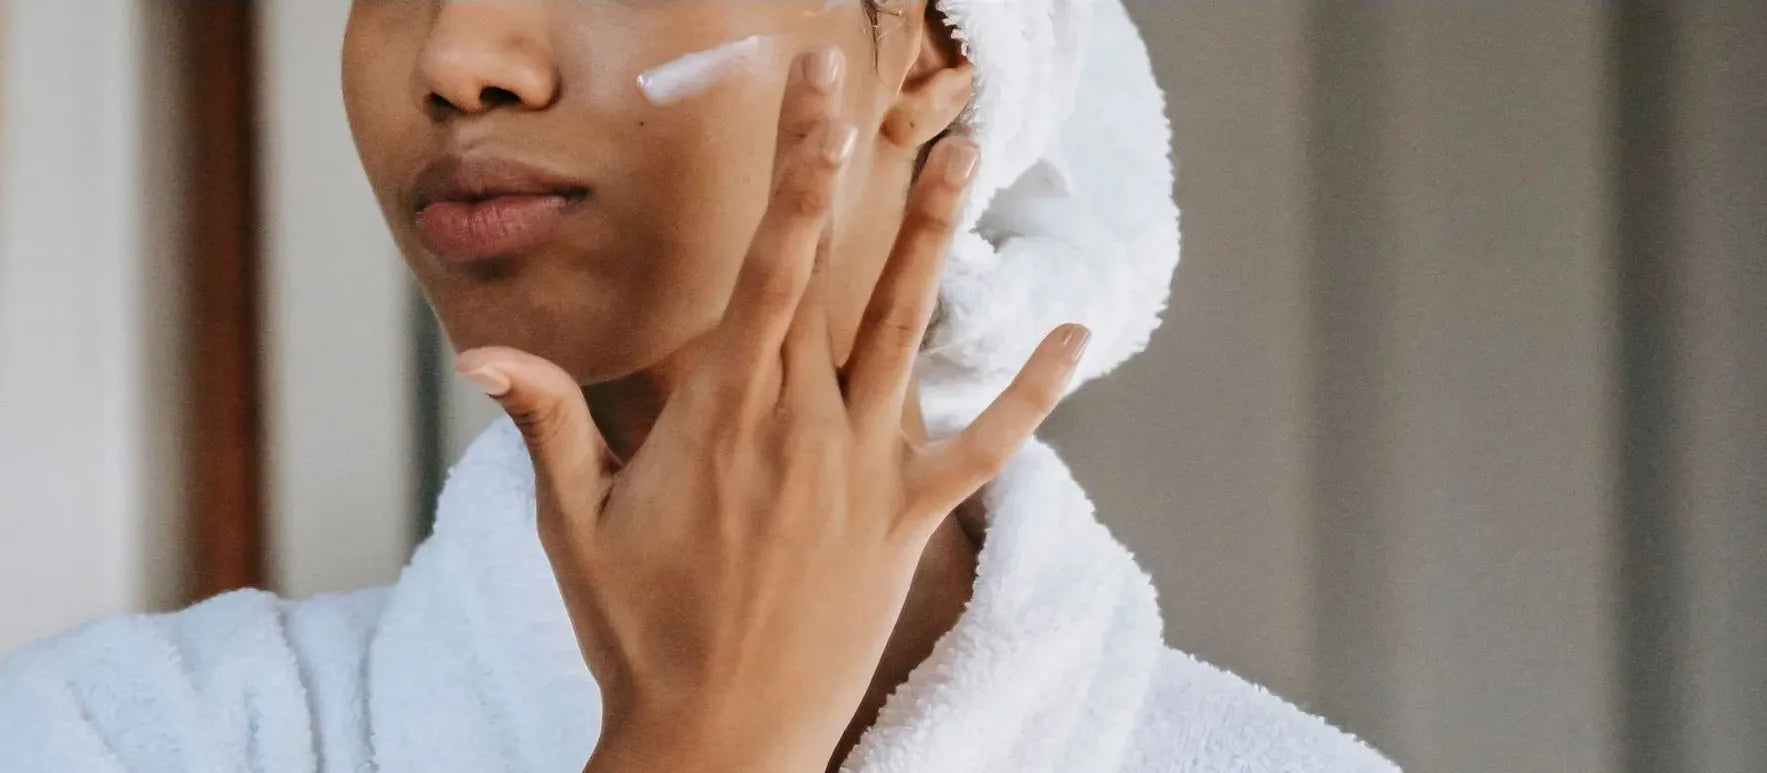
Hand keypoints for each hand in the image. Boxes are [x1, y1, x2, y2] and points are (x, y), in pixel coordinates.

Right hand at [455, 47, 1089, 772]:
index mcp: (725, 412)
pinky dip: (1029, 393)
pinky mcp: (908, 522)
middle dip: (850, 170)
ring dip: (937, 242)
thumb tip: (484, 352)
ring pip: (910, 333)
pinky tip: (1070, 337)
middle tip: (871, 87)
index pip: (768, 263)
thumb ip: (548, 425)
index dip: (793, 169)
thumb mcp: (574, 528)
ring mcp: (866, 472)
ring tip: (965, 156)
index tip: (807, 92)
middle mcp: (805, 425)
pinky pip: (983, 446)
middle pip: (836, 274)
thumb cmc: (640, 634)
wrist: (722, 742)